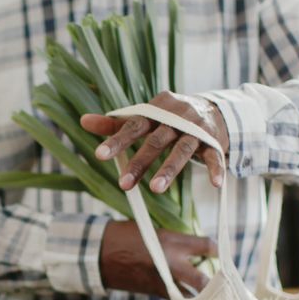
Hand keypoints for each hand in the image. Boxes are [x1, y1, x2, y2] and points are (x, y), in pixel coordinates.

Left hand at [81, 91, 229, 192]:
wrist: (213, 109)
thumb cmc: (170, 118)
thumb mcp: (144, 118)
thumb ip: (114, 123)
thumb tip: (82, 121)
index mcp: (155, 111)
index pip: (133, 125)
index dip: (117, 140)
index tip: (99, 155)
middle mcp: (175, 117)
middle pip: (156, 140)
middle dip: (140, 162)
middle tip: (123, 185)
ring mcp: (196, 129)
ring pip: (182, 149)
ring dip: (169, 169)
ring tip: (155, 189)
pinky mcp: (214, 141)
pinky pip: (214, 156)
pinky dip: (216, 169)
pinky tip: (215, 184)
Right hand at [100, 220, 215, 297]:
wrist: (99, 253)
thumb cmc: (125, 235)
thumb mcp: (153, 231)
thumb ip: (174, 241)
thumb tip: (193, 249)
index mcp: (172, 242)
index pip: (207, 246)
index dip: (217, 250)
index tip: (220, 253)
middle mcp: (171, 264)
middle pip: (204, 280)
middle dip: (215, 283)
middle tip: (222, 282)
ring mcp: (163, 281)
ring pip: (192, 296)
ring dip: (202, 295)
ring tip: (210, 295)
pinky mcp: (154, 291)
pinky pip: (177, 298)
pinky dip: (185, 298)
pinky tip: (189, 296)